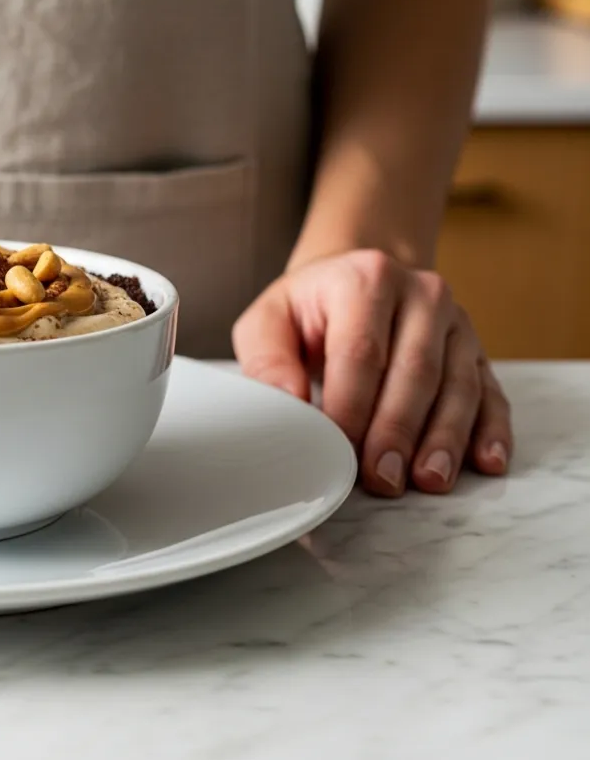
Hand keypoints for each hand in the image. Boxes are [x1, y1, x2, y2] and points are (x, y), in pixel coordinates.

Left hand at [232, 249, 511, 496]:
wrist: (355, 282)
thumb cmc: (308, 311)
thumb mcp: (269, 321)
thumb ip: (268, 360)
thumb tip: (289, 403)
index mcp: (366, 279)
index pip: (362, 352)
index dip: (350, 407)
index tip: (336, 450)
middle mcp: (422, 294)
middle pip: (416, 371)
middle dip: (397, 431)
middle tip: (382, 478)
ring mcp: (457, 323)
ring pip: (458, 386)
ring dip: (444, 439)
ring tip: (428, 480)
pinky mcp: (477, 352)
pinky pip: (492, 394)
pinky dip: (490, 431)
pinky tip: (486, 462)